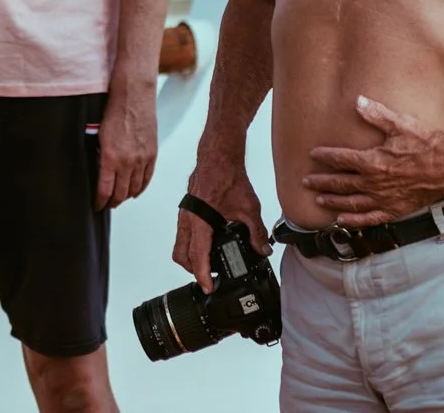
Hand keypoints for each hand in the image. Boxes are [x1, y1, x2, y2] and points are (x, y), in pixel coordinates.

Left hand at [94, 83, 156, 210]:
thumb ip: (101, 156)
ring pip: (134, 188)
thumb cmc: (113, 111)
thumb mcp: (99, 136)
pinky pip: (147, 178)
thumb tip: (100, 172)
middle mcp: (127, 162)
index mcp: (110, 158)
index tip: (97, 206)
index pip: (105, 190)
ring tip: (119, 199)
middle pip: (120, 193)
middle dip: (112, 202)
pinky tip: (135, 191)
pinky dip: (140, 188)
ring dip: (126, 196)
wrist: (133, 96)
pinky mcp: (152, 154)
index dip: (100, 202)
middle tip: (107, 204)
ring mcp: (142, 159)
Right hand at [175, 153, 268, 292]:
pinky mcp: (187, 208)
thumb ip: (256, 232)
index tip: (207, 288)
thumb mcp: (249, 208)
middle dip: (193, 270)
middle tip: (207, 278)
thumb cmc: (228, 176)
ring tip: (208, 264)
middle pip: (181, 254)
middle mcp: (188, 218)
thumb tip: (263, 249)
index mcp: (200, 220)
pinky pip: (183, 232)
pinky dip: (192, 242)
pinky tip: (208, 241)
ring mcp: (185, 213)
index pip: (197, 256)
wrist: (218, 156)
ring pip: (180, 244)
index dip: (202, 275)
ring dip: (191, 256)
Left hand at [301, 96, 443, 226]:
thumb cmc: (427, 144)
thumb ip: (376, 114)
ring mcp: (384, 199)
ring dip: (333, 201)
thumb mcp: (401, 125)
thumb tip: (358, 101)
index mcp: (373, 162)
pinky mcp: (395, 209)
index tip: (312, 154)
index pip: (341, 159)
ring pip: (351, 203)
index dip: (325, 156)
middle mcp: (374, 183)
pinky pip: (370, 218)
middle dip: (321, 181)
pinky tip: (342, 221)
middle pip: (340, 183)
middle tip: (305, 181)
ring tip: (319, 199)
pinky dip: (354, 221)